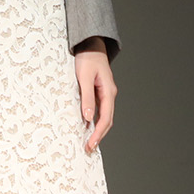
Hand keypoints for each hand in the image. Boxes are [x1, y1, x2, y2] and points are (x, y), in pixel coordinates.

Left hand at [73, 37, 115, 152]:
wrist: (90, 44)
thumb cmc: (87, 58)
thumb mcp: (84, 77)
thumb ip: (87, 97)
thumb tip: (88, 118)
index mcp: (108, 92)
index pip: (105, 118)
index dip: (98, 133)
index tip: (90, 144)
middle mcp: (109, 94)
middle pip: (107, 120)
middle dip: (99, 135)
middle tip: (89, 148)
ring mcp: (106, 93)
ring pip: (104, 116)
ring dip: (97, 129)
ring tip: (88, 141)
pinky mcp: (100, 91)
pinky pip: (100, 109)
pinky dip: (95, 120)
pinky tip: (88, 125)